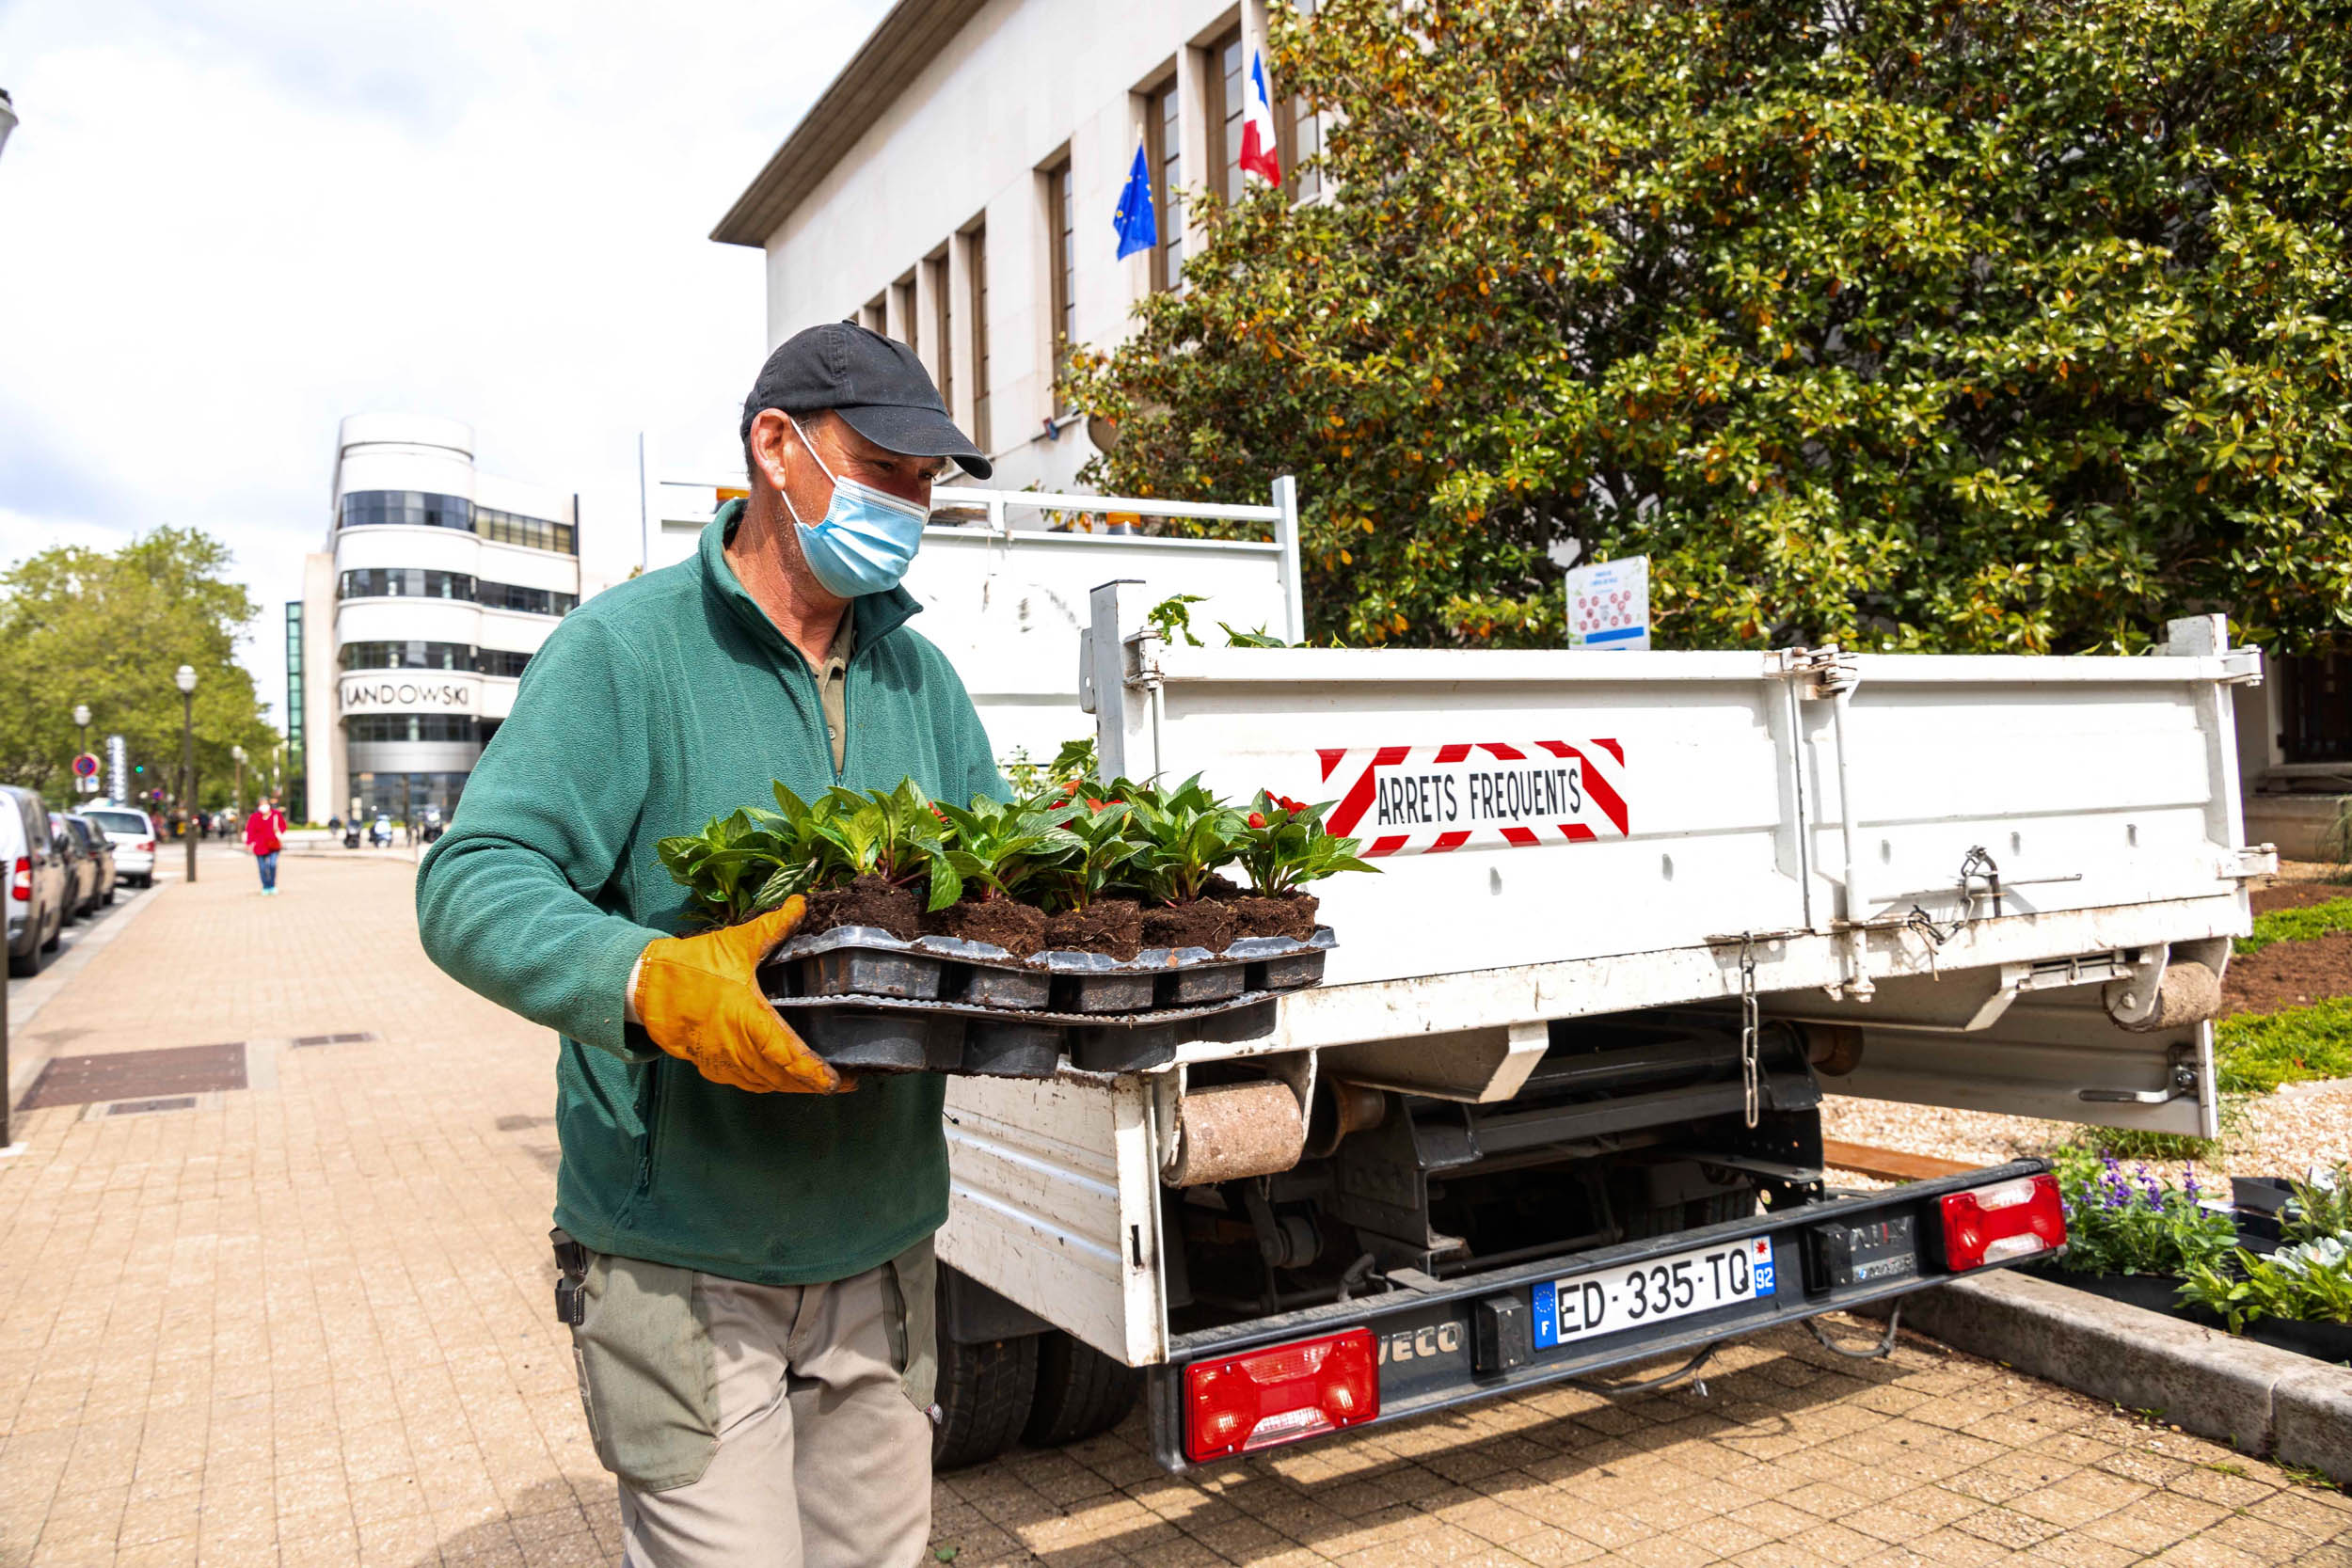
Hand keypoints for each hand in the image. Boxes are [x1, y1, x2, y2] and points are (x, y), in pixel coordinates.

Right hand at [632, 898, 845, 1093]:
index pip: (788, 1055)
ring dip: (792, 1086)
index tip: (838, 1081)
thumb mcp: (735, 944)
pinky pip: (746, 1082)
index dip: (813, 1072)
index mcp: (747, 1020)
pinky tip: (781, 1077)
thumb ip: (772, 927)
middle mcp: (736, 1048)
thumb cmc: (690, 967)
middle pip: (782, 1078)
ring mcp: (722, 1061)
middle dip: (812, 1084)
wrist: (644, 987)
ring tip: (819, 1082)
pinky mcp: (709, 1065)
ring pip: (765, 1083)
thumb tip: (800, 904)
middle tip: (844, 1083)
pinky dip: (768, 1082)